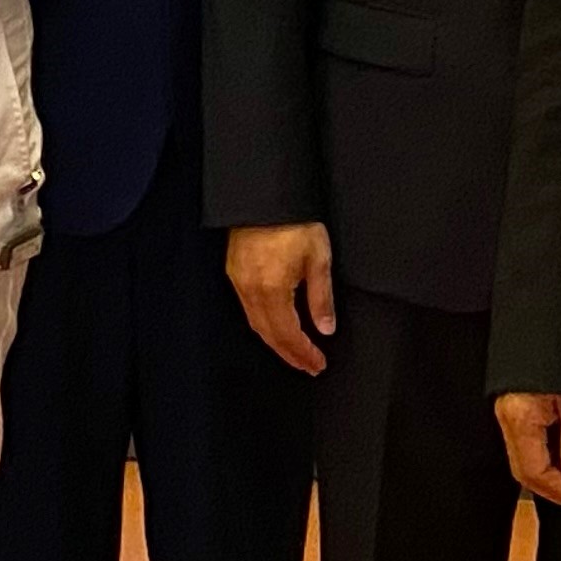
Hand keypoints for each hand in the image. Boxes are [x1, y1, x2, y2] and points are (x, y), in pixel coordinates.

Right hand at [224, 222, 337, 374]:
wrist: (264, 195)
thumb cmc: (294, 222)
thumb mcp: (318, 259)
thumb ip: (321, 297)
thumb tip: (326, 328)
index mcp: (272, 289)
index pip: (288, 333)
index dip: (303, 353)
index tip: (317, 365)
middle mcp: (251, 289)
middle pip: (269, 333)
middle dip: (289, 353)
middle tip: (308, 366)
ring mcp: (239, 280)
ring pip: (256, 323)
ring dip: (276, 341)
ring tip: (294, 352)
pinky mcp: (234, 271)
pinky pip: (248, 308)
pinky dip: (263, 324)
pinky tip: (274, 325)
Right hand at [497, 391, 560, 506]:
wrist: (547, 324)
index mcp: (520, 419)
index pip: (534, 472)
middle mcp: (506, 419)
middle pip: (523, 470)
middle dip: (553, 488)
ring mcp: (507, 413)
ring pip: (523, 459)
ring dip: (549, 475)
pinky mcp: (514, 407)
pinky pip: (525, 444)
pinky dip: (544, 458)